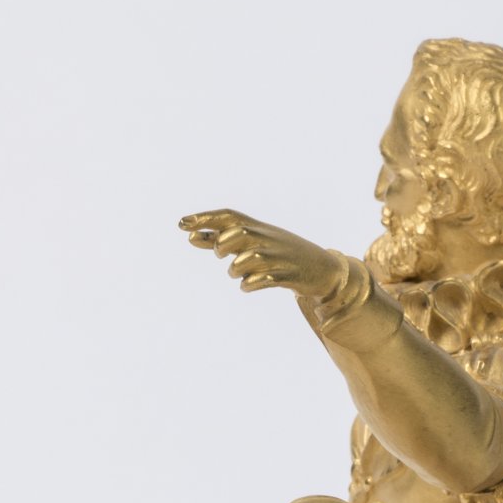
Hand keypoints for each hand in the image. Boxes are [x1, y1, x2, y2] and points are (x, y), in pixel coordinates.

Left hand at [180, 209, 346, 300]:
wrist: (321, 268)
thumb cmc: (277, 254)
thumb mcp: (250, 243)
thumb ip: (221, 239)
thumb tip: (190, 236)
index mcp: (256, 227)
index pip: (228, 216)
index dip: (205, 219)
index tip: (181, 225)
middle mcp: (266, 238)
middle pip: (239, 232)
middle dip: (222, 244)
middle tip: (220, 255)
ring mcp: (278, 257)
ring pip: (250, 258)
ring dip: (237, 268)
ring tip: (237, 274)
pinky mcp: (288, 275)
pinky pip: (266, 278)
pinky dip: (251, 284)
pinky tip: (248, 286)